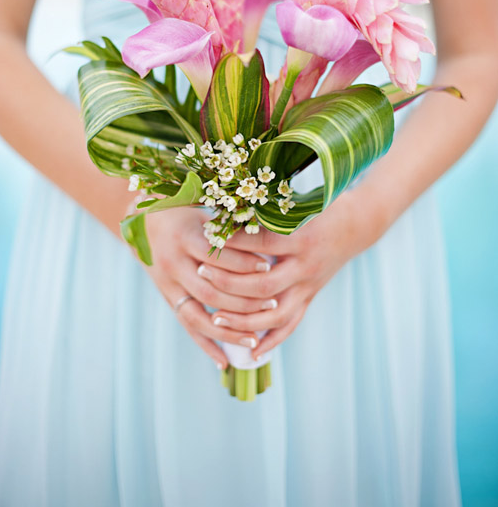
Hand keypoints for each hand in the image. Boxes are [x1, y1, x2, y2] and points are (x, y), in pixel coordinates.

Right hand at [136, 206, 275, 367]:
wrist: (144, 219)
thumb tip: (270, 232)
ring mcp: (167, 284)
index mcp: (184, 237)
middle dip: (242, 301)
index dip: (243, 262)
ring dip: (227, 331)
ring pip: (198, 315)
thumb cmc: (185, 208)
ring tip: (255, 341)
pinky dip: (205, 345)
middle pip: (210, 291)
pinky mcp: (167, 297)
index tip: (269, 266)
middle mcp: (173, 263)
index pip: (217, 256)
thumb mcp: (203, 209)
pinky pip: (187, 326)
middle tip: (273, 304)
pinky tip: (224, 362)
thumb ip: (230, 225)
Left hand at [202, 187, 384, 358]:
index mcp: (302, 239)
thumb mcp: (297, 206)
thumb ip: (265, 214)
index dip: (233, 242)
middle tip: (201, 274)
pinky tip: (251, 353)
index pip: (261, 244)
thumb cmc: (323, 208)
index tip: (207, 235)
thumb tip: (227, 214)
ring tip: (215, 318)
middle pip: (262, 286)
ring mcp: (309, 286)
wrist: (358, 225)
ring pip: (274, 314)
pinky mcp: (311, 297)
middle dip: (228, 283)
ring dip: (243, 320)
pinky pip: (290, 325)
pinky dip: (271, 341)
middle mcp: (306, 267)